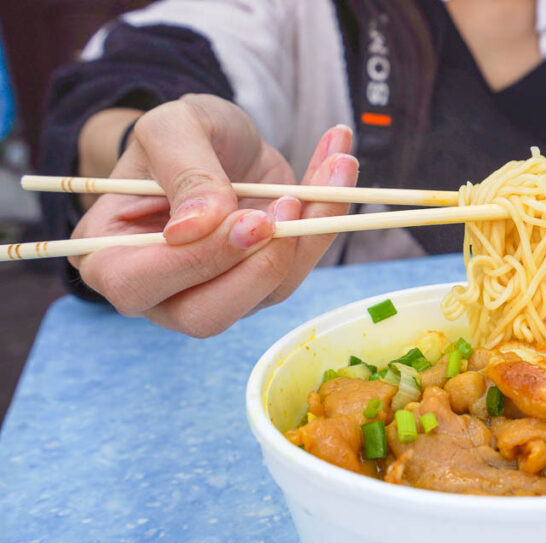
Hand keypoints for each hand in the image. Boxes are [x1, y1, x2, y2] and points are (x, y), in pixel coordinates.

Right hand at [70, 94, 357, 336]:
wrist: (216, 139)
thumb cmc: (179, 137)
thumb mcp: (171, 128)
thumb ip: (183, 171)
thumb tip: (197, 227)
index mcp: (110, 258)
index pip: (142, 283)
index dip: (199, 259)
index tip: (249, 219)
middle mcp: (162, 292)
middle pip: (207, 314)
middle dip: (258, 263)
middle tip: (291, 206)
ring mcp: (218, 294)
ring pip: (269, 291)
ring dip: (311, 232)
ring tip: (335, 167)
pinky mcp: (264, 282)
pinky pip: (301, 264)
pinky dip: (329, 217)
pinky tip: (338, 165)